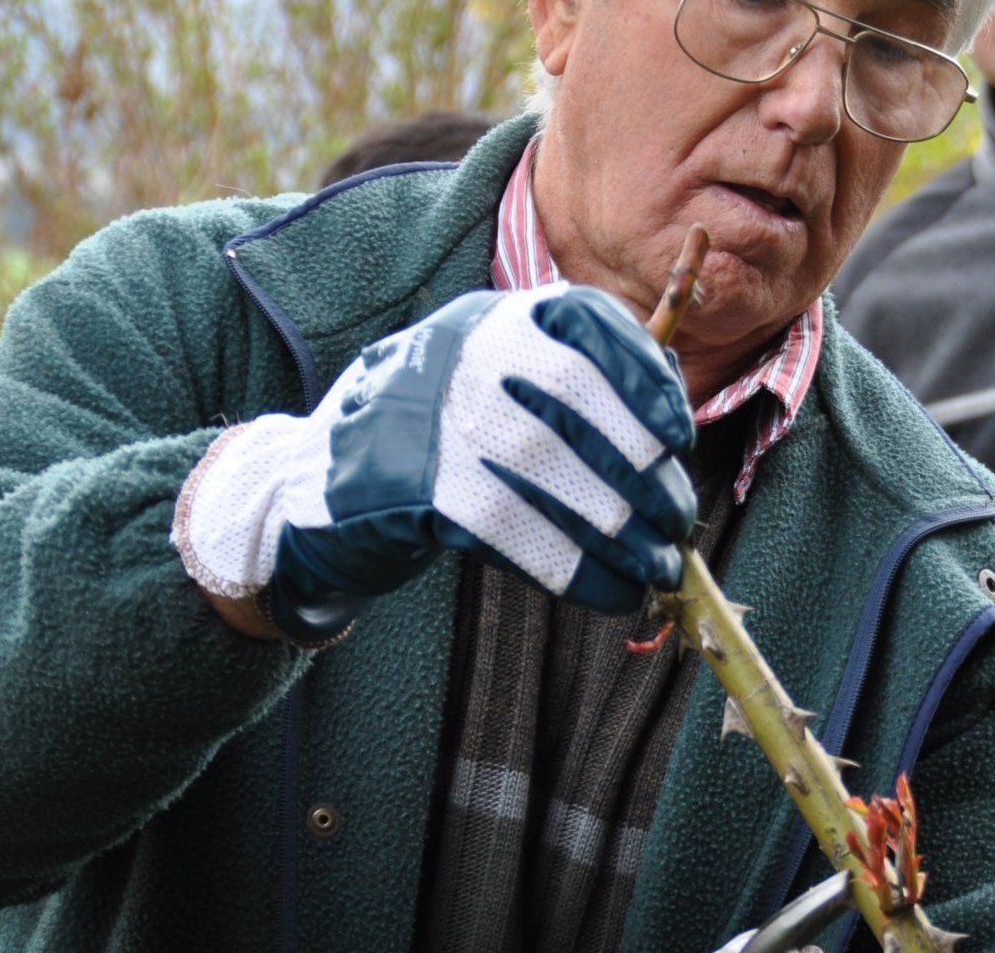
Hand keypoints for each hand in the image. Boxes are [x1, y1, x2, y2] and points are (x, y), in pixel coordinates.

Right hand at [174, 284, 696, 642]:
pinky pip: (509, 529)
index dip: (645, 381)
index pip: (588, 324)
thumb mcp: (497, 380)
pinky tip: (609, 591)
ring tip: (657, 566)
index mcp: (494, 318)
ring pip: (547, 468)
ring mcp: (431, 418)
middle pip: (574, 399)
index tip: (679, 436)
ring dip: (617, 528)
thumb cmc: (440, 435)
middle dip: (641, 468)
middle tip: (677, 519)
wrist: (315, 480)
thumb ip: (576, 382)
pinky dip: (570, 565)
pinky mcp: (411, 488)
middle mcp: (461, 353)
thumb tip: (673, 411)